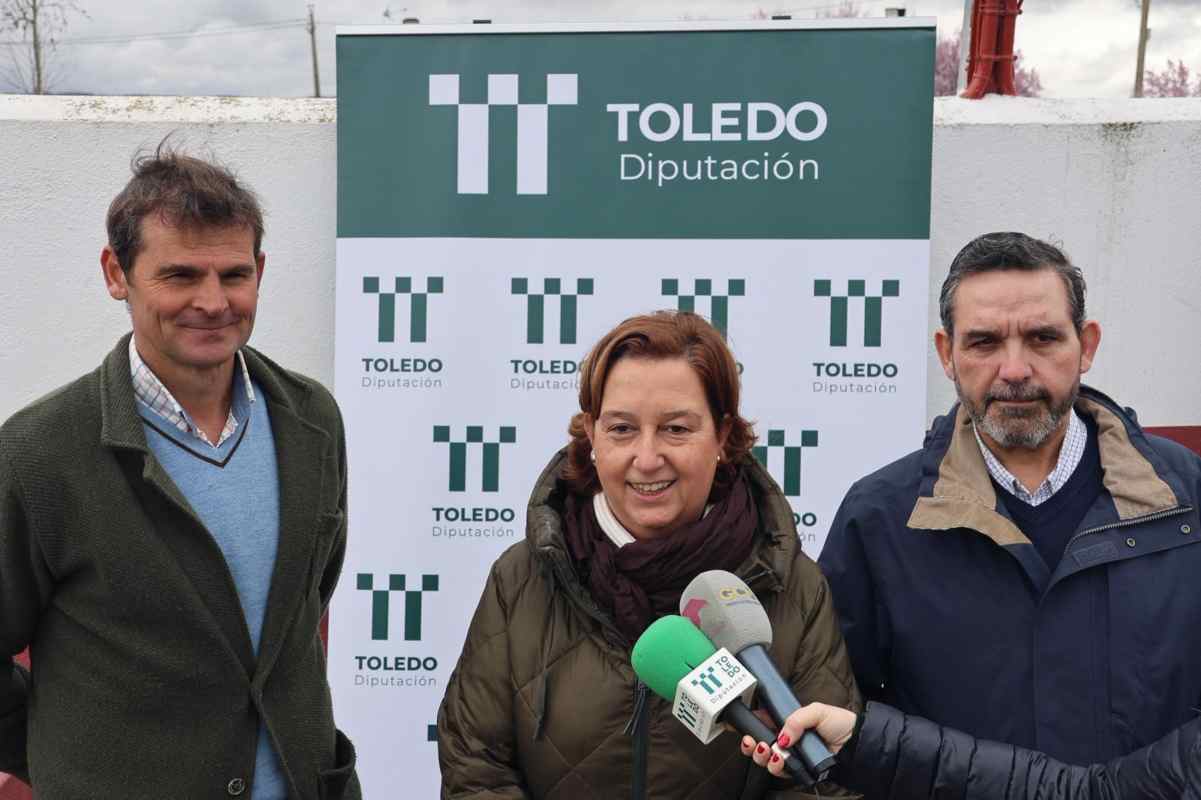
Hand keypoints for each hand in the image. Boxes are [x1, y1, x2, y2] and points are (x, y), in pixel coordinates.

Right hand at [739, 703, 857, 777]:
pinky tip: (780, 759)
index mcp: (786, 721)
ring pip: (764, 758)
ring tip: (769, 750)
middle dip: (749, 744)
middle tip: (751, 741)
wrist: (855, 746)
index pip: (761, 721)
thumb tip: (781, 736)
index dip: (748, 724)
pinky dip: (776, 766)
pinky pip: (779, 772)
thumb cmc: (839, 724)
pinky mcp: (796, 770)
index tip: (738, 725)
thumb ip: (795, 719)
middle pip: (757, 743)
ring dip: (761, 755)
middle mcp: (785, 738)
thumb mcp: (816, 711)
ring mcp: (790, 755)